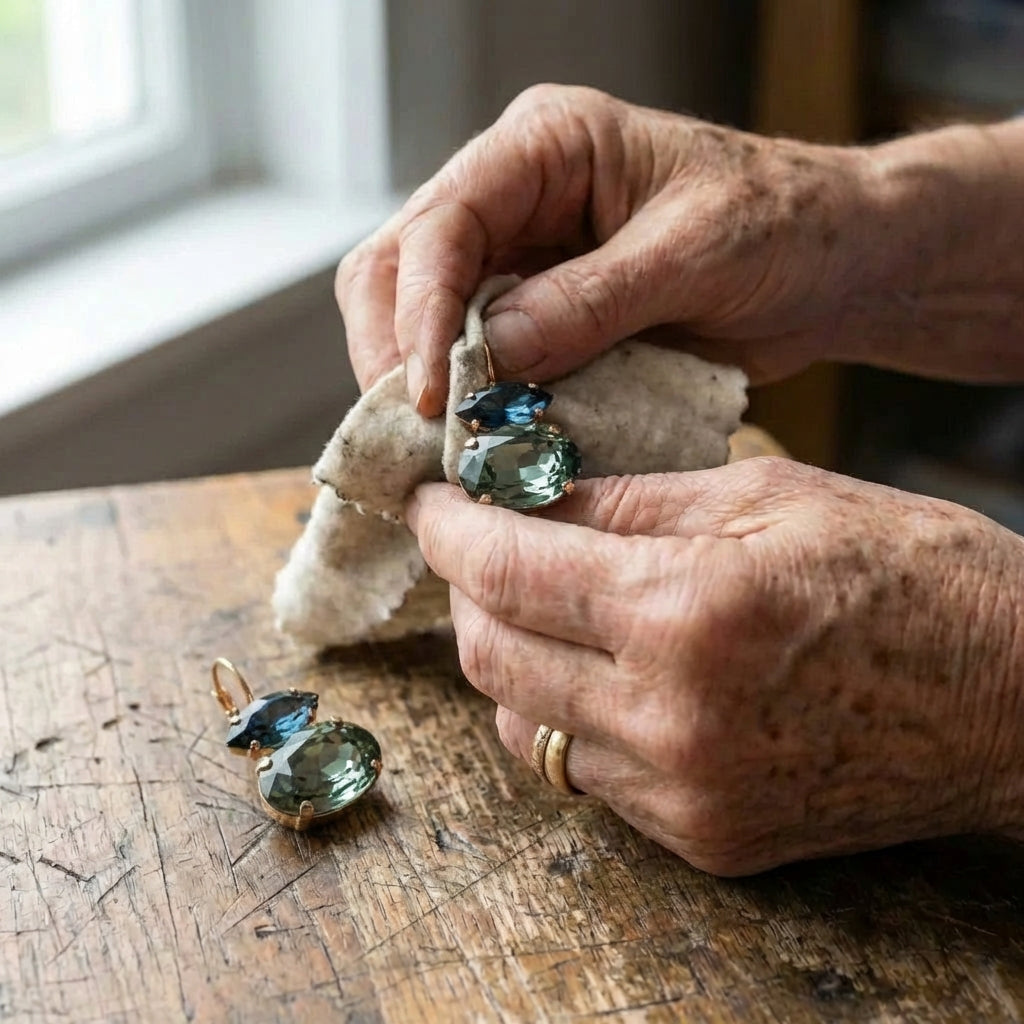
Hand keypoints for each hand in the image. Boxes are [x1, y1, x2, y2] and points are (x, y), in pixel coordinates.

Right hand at [337, 85, 878, 413]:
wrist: (829, 265)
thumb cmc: (782, 224)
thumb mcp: (694, 253)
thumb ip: (590, 302)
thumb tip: (490, 357)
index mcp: (545, 147)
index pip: (441, 223)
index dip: (420, 312)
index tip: (427, 393)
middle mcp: (514, 198)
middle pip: (401, 269)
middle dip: (397, 353)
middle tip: (418, 431)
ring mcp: (521, 260)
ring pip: (423, 321)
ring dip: (425, 386)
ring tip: (445, 447)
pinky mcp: (539, 318)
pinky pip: (478, 362)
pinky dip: (474, 405)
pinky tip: (484, 442)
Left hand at [405, 460, 1023, 874]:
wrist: (1014, 700)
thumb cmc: (911, 575)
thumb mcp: (767, 498)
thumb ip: (630, 502)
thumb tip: (532, 496)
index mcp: (687, 612)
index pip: (508, 571)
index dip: (450, 531)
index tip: (430, 502)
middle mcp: (670, 719)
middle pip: (492, 658)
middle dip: (466, 591)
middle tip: (476, 544)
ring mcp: (684, 794)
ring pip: (525, 726)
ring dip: (507, 658)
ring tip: (534, 603)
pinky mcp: (704, 837)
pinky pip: (585, 775)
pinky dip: (565, 714)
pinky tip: (594, 669)